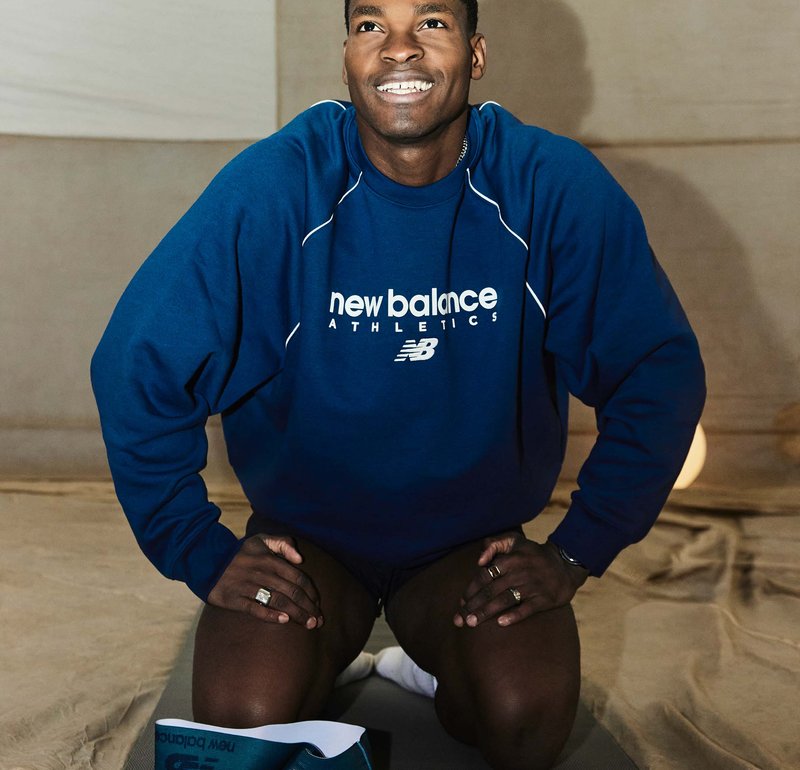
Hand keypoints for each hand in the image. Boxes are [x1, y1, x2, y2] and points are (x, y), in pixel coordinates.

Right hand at [207, 534, 323, 628]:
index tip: (318, 605)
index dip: (311, 592)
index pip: (297, 577)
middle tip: (318, 621)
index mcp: (269, 558)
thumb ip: (283, 543)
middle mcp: (261, 571)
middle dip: (307, 607)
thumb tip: (300, 558)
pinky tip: (284, 620)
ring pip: (277, 600)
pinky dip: (270, 614)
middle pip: (291, 591)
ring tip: (308, 624)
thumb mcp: (261, 540)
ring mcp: (247, 585)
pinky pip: (255, 608)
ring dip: (295, 614)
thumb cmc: (240, 553)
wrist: (207, 562)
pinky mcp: (234, 598)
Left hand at [454, 533, 588, 627]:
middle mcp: (519, 573)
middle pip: (491, 590)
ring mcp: (532, 586)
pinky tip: (501, 623)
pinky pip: (527, 609)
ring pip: (505, 600)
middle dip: (473, 605)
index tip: (461, 602)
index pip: (485, 575)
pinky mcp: (544, 599)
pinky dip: (514, 616)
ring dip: (487, 612)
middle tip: (460, 619)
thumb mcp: (514, 541)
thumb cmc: (532, 554)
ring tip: (472, 623)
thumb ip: (494, 544)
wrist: (565, 565)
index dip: (471, 589)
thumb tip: (479, 561)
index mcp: (510, 559)